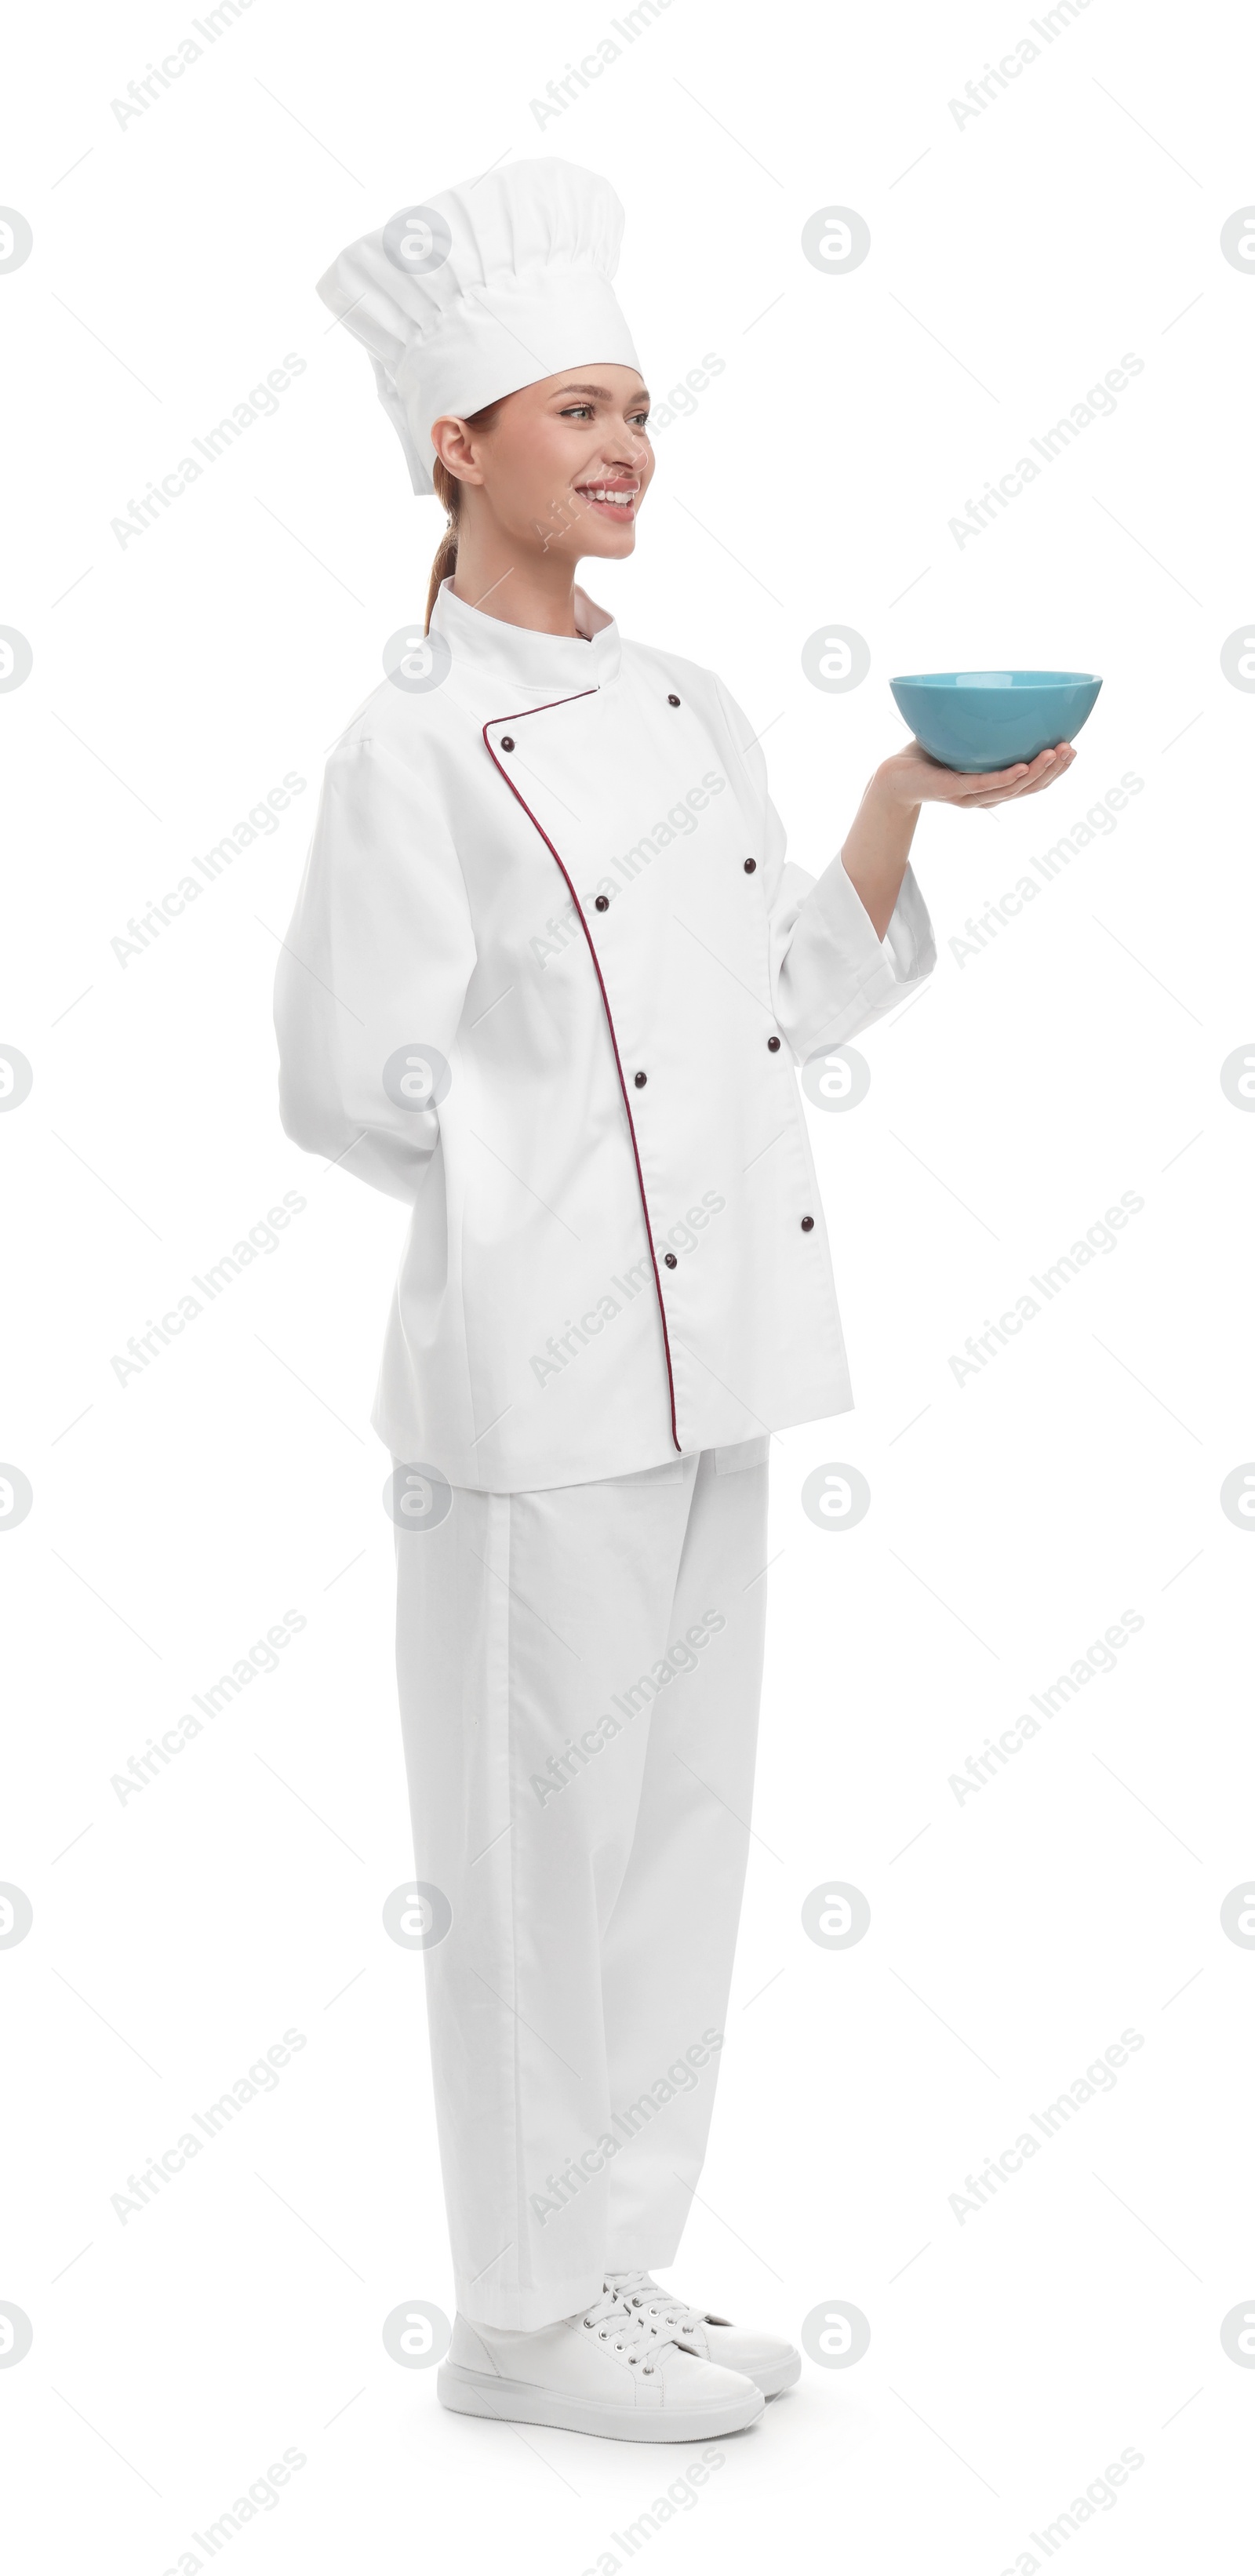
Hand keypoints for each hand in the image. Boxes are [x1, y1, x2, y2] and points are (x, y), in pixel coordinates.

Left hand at [875, 740, 1077, 812]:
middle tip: (1071, 750)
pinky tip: (1023, 767)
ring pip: (1011, 789)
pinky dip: (1005, 777)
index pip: (1034, 783)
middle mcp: (986, 796)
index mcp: (995, 787)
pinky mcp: (952, 790)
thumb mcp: (968, 738)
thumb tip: (1016, 695)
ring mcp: (970, 796)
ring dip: (1037, 773)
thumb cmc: (932, 755)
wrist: (895, 775)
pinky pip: (983, 785)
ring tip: (1054, 754)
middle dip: (1054, 771)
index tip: (1074, 750)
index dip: (1057, 771)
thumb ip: (991, 725)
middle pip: (1029, 788)